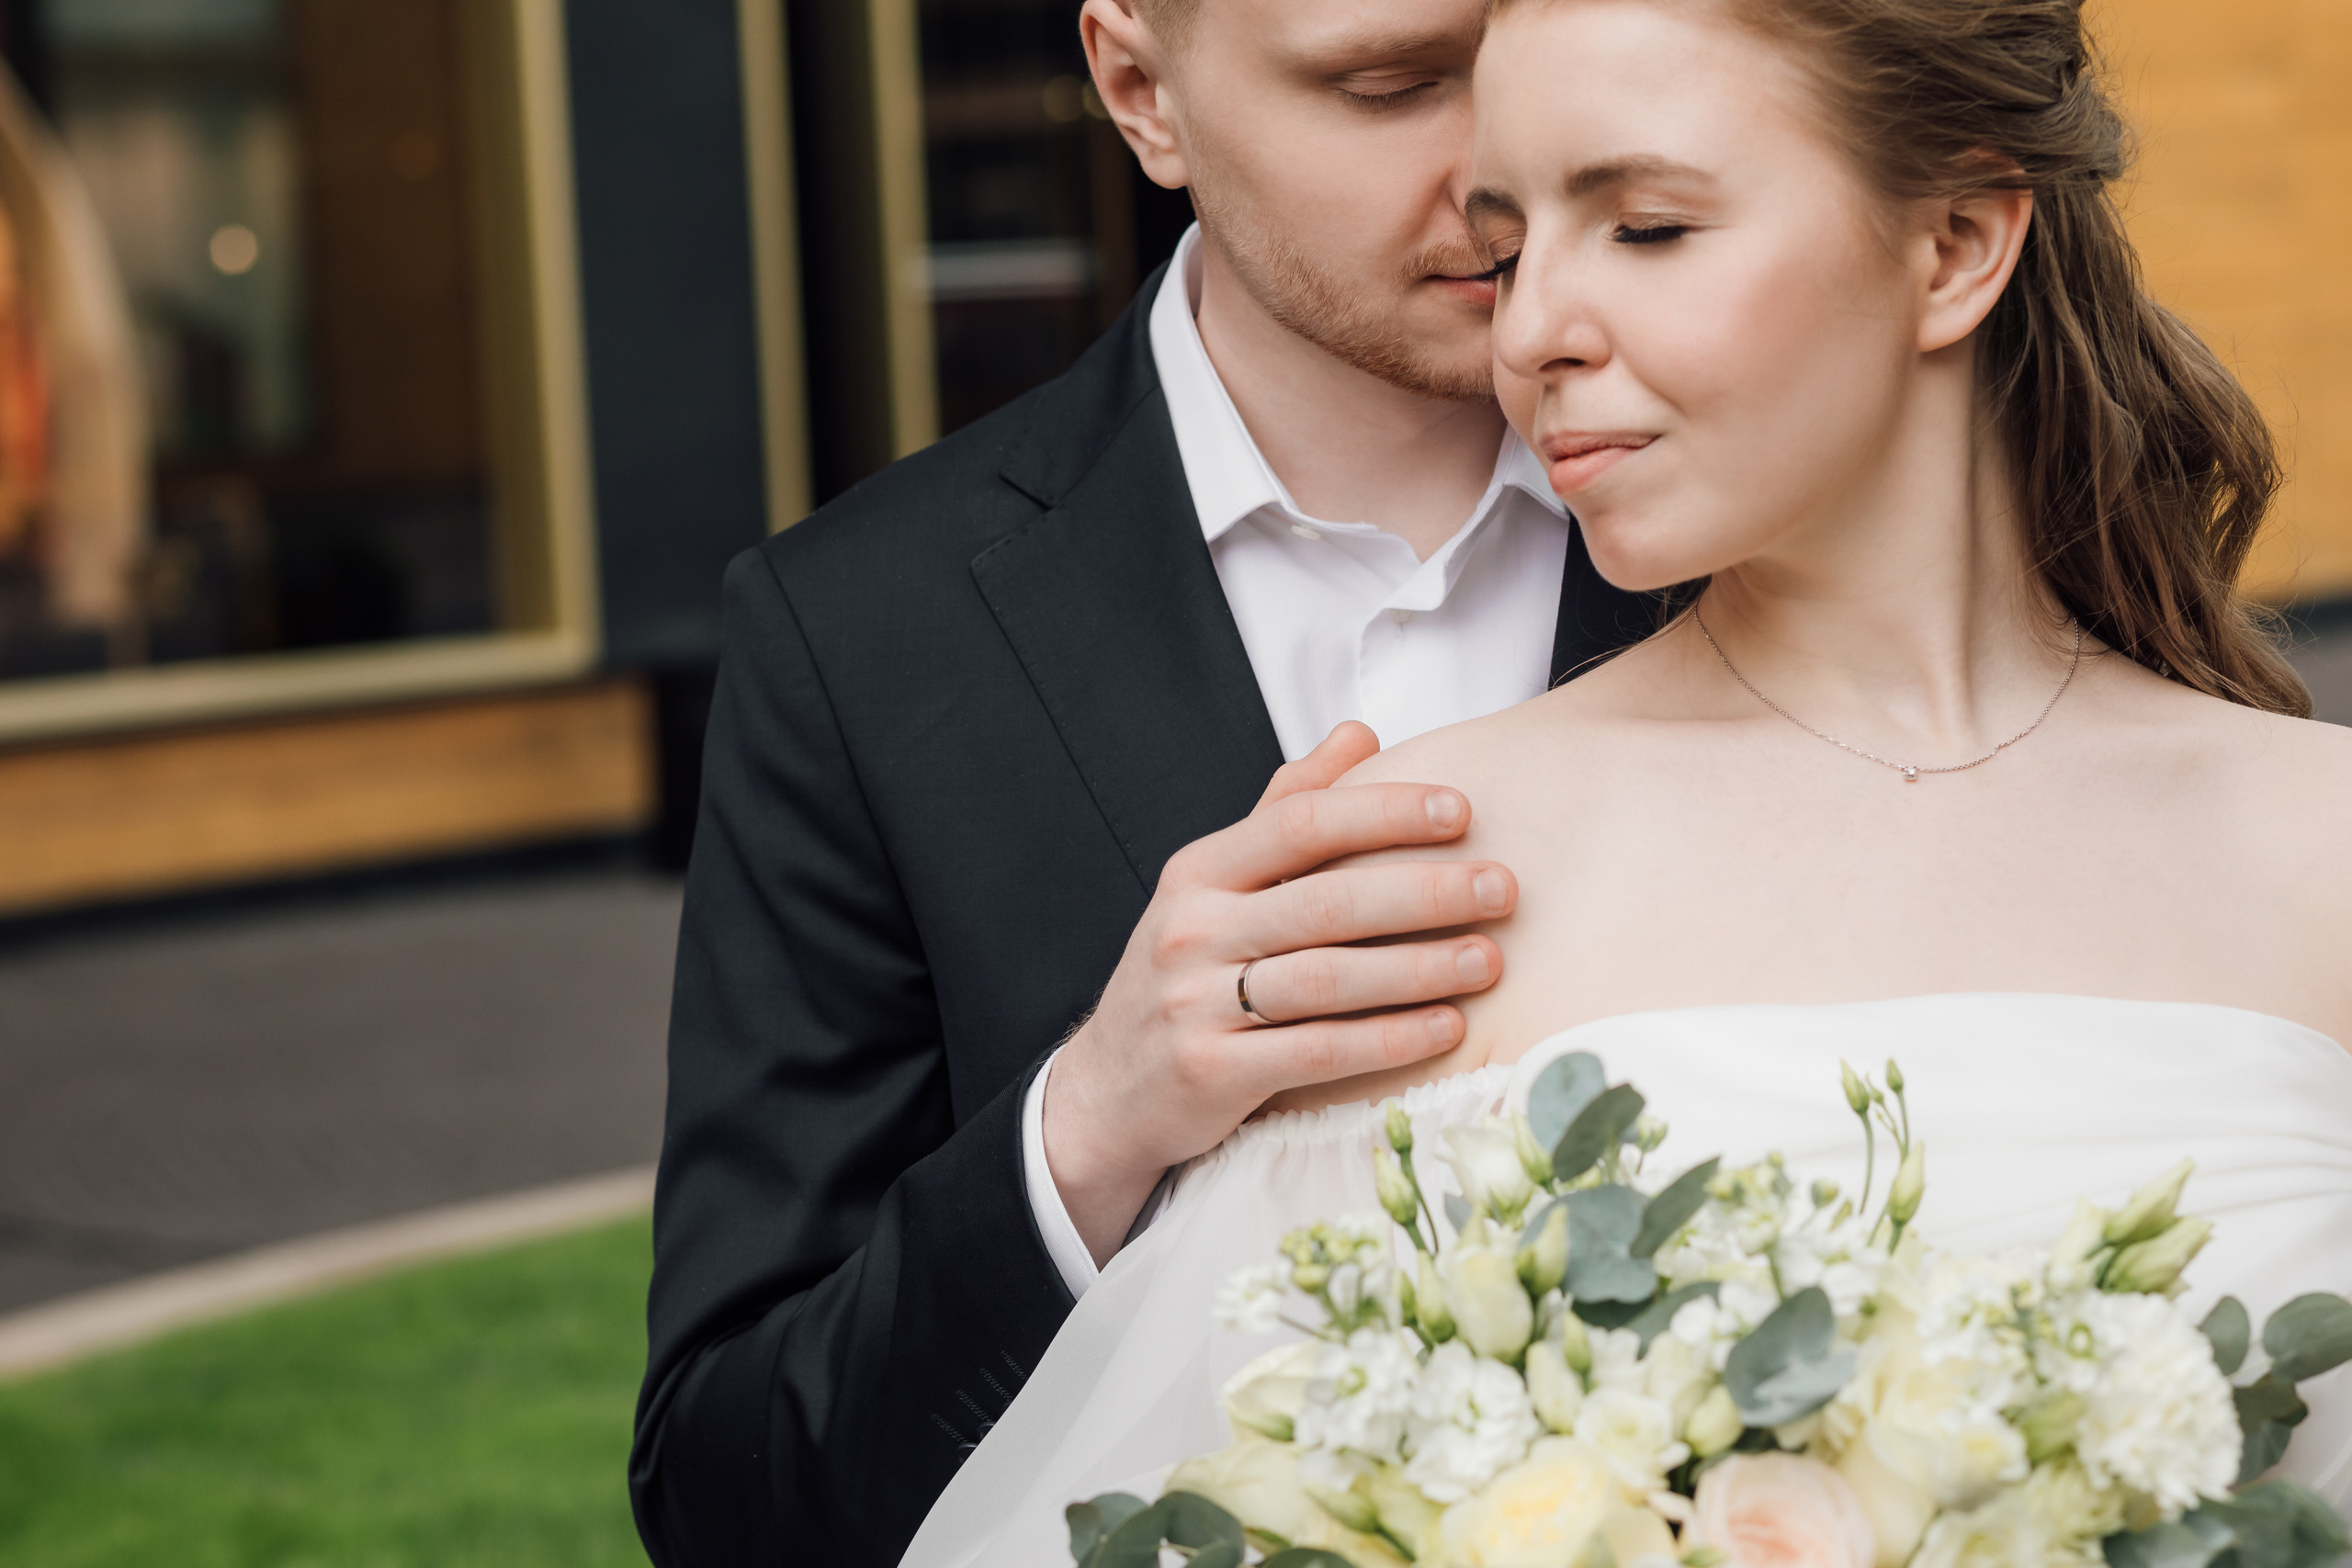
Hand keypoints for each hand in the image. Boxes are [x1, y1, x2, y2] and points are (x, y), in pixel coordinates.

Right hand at [1044, 722, 1513, 1263]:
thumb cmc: (1188, 974)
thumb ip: (1284, 811)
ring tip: (1490, 959)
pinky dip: (1389, 1039)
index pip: (1299, 823)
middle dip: (1424, 891)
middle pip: (1324, 902)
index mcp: (1200, 872)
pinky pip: (1316, 1051)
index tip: (1460, 811)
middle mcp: (1192, 930)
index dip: (1383, 812)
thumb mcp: (1216, 887)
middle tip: (1501, 886)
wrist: (1109, 1090)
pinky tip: (1447, 1027)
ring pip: (1326, 979)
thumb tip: (1359, 734)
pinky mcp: (1211, 1074)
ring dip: (1419, 967)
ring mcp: (1196, 1003)